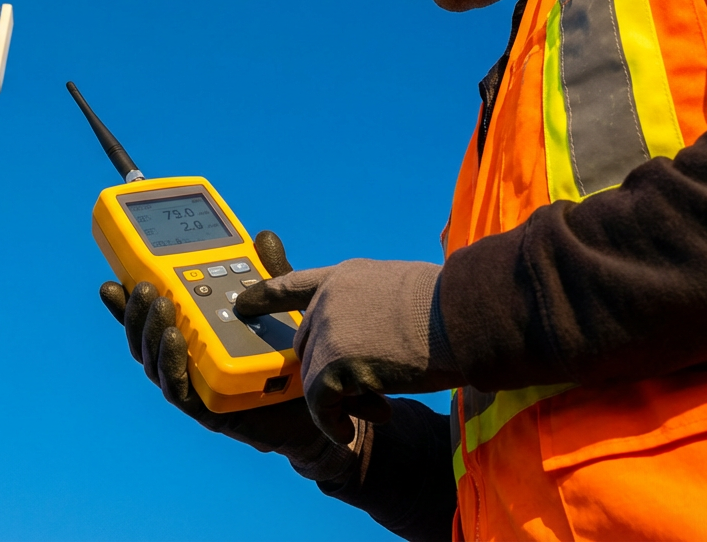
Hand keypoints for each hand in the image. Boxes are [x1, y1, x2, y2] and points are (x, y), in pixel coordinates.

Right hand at [98, 231, 361, 478]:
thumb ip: (270, 276)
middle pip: (145, 339)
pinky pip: (179, 389)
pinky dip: (172, 363)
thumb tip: (263, 237)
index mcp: (197, 339)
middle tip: (143, 285)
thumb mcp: (282, 309)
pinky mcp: (210, 411)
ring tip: (160, 305)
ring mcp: (197, 387)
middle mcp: (190, 363)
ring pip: (155, 362)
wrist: (325, 406)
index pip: (153, 320)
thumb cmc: (295, 361)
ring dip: (151, 332)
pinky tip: (175, 338)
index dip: (127, 305)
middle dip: (136, 312)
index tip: (111, 281)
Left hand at [234, 258, 461, 443]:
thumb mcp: (400, 290)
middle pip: (305, 345)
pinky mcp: (335, 361)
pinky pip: (320, 403)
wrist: (465, 314)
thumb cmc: (451, 307)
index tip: (242, 304)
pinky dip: (332, 421)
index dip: (264, 296)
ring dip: (339, 400)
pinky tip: (348, 430)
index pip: (292, 284)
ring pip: (314, 377)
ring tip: (375, 408)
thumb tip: (368, 334)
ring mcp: (329, 328)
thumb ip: (370, 306)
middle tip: (363, 391)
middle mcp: (327, 299)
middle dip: (328, 373)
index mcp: (344, 277)